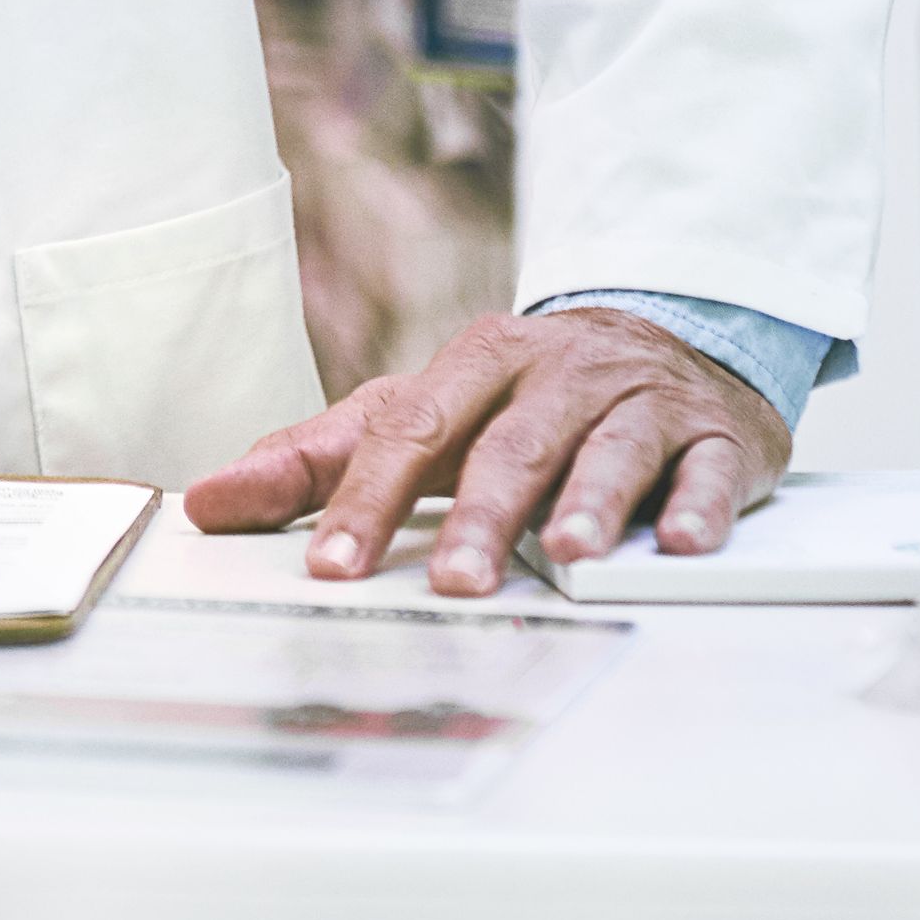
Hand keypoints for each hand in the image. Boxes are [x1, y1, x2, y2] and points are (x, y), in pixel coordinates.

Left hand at [182, 307, 789, 595]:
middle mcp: (558, 372)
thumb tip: (206, 499)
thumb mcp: (423, 413)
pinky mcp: (714, 434)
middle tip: (454, 583)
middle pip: (512, 441)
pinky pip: (708, 467)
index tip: (332, 566)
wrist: (671, 337)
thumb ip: (318, 458)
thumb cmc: (524, 398)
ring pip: (610, 447)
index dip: (367, 496)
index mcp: (477, 361)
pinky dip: (695, 504)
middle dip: (482, 514)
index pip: (410, 428)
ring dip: (588, 502)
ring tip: (566, 555)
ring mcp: (639, 399)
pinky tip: (677, 543)